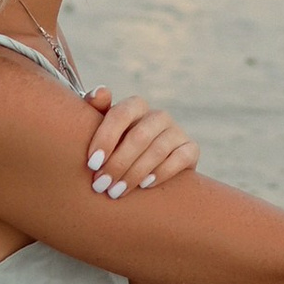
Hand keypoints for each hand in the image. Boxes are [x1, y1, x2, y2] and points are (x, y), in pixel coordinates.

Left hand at [83, 89, 198, 198]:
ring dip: (135, 173)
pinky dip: (162, 172)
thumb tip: (100, 91)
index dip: (106, 138)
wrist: (145, 166)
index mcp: (136, 106)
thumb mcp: (102, 128)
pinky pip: (181, 158)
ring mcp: (177, 132)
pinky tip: (144, 186)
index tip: (92, 163)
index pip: (122, 114)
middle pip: (139, 136)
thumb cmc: (117, 144)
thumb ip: (96, 108)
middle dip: (118, 163)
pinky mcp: (191, 149)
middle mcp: (158, 116)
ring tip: (117, 191)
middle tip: (101, 185)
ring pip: (158, 150)